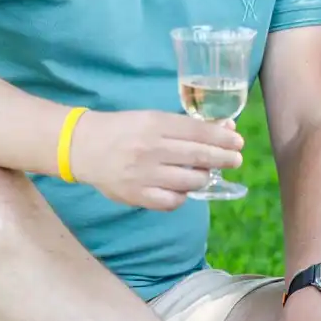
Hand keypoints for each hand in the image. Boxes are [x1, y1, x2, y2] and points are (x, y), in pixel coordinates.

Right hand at [69, 110, 243, 208]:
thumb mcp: (151, 118)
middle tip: (236, 159)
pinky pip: (172, 202)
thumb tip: (223, 130)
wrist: (83, 147)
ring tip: (206, 173)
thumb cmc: (123, 129)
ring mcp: (144, 175)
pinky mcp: (137, 196)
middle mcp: (151, 149)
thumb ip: (184, 126)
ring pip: (190, 181)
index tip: (237, 142)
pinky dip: (183, 196)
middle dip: (224, 158)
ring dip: (204, 177)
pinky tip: (182, 190)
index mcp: (155, 124)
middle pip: (199, 156)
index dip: (222, 138)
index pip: (198, 132)